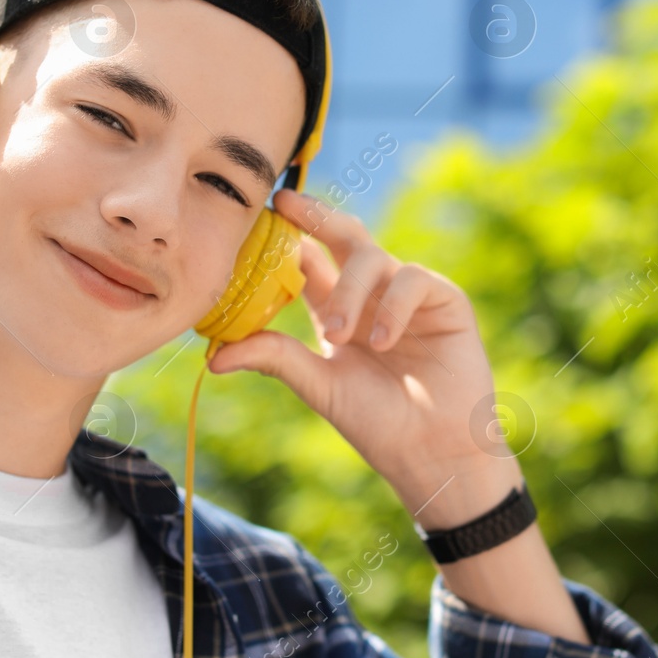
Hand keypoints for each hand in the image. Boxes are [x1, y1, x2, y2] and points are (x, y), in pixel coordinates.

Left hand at [208, 189, 522, 526]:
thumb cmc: (376, 422)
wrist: (431, 453)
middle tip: (287, 205)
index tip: (258, 214)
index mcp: (337, 309)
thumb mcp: (318, 385)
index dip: (285, 235)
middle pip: (343, 236)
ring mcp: (408, 295)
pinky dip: (392, 307)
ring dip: (348, 290)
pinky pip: (412, 280)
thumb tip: (212, 354)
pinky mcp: (444, 301)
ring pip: (372, 257)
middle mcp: (371, 294)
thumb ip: (274, 357)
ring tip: (336, 332)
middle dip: (316, 215)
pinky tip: (381, 341)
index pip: (309, 258)